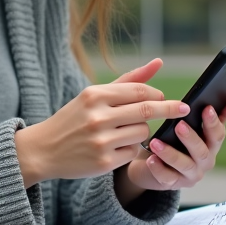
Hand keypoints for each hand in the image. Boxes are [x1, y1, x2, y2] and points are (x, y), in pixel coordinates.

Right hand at [14, 58, 189, 187]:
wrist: (43, 149)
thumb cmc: (74, 118)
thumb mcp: (94, 95)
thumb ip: (129, 80)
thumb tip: (159, 62)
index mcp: (95, 95)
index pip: (139, 91)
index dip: (158, 95)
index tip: (168, 99)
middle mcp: (98, 116)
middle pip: (147, 110)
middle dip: (169, 109)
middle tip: (183, 109)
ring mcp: (101, 140)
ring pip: (143, 133)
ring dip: (143, 132)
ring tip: (124, 132)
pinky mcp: (104, 162)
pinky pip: (133, 152)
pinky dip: (130, 149)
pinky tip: (115, 148)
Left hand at [118, 99, 225, 197]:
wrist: (156, 165)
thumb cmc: (178, 141)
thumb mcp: (196, 128)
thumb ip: (215, 116)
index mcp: (211, 146)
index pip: (218, 135)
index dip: (214, 122)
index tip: (207, 108)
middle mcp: (204, 162)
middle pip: (201, 151)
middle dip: (191, 138)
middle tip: (179, 125)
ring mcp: (190, 175)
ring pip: (184, 165)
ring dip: (170, 153)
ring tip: (155, 142)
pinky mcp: (173, 184)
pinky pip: (166, 178)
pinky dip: (158, 168)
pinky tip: (151, 159)